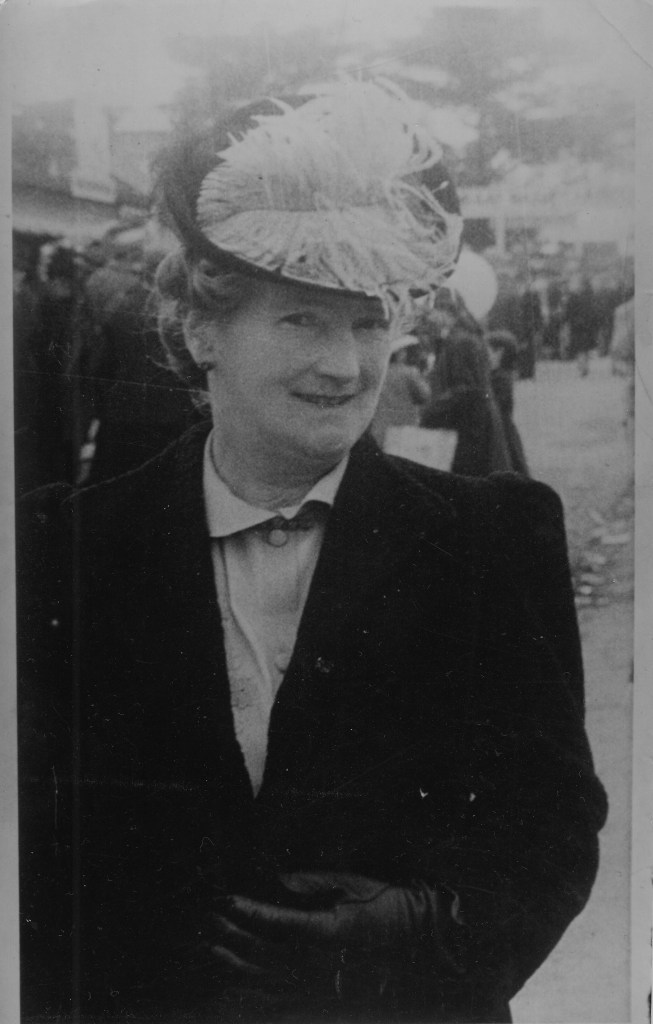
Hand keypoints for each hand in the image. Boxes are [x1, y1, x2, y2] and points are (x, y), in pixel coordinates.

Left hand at [210, 872, 442, 995]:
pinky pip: (280, 1005)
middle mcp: (317, 964)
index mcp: (326, 932)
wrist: (423, 945)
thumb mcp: (355, 886)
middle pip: (263, 951)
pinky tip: (236, 991)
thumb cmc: (390, 908)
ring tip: (213, 948)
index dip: (248, 910)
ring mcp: (319, 986)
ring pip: (266, 980)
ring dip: (235, 964)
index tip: (225, 898)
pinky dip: (255, 997)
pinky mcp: (322, 1001)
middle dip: (233, 933)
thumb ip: (314, 884)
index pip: (276, 922)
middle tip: (210, 916)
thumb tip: (280, 880)